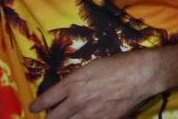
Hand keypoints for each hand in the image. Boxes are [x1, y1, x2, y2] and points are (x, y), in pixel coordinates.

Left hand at [26, 46, 158, 118]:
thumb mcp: (92, 66)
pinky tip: (86, 118)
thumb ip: (77, 81)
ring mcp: (89, 114)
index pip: (46, 100)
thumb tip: (67, 91)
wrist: (143, 73)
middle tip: (50, 116)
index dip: (37, 105)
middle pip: (52, 118)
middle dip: (49, 118)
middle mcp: (77, 100)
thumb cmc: (119, 64)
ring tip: (68, 117)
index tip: (34, 107)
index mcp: (73, 83)